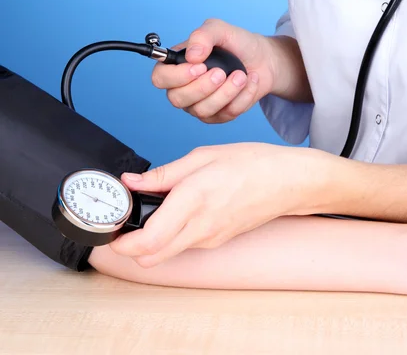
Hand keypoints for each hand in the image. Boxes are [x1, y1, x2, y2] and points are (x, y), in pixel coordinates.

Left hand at [109, 143, 332, 267]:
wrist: (288, 182)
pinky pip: (184, 244)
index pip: (147, 240)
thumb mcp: (204, 157)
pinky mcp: (217, 241)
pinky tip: (177, 212)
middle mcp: (200, 227)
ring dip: (150, 240)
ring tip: (152, 210)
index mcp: (193, 199)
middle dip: (129, 247)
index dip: (120, 241)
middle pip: (150, 257)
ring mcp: (210, 238)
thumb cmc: (252, 164)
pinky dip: (171, 235)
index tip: (111, 227)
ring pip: (166, 252)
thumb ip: (164, 173)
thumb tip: (131, 182)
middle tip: (123, 223)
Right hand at [151, 19, 303, 122]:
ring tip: (241, 75)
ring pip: (203, 110)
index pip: (160, 79)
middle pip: (177, 99)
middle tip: (222, 72)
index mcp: (176, 66)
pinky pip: (226, 114)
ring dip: (227, 92)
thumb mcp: (220, 30)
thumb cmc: (237, 44)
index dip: (176, 76)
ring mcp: (200, 105)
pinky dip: (242, 97)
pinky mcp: (219, 116)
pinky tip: (249, 82)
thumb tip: (192, 56)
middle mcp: (183, 88)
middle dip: (203, 87)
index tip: (200, 66)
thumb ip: (203, 36)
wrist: (263, 59)